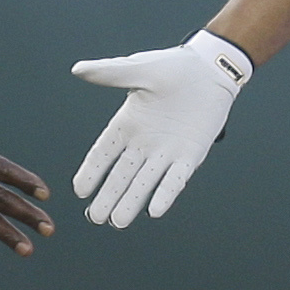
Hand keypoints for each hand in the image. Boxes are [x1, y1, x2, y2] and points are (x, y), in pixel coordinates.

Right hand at [70, 30, 250, 227]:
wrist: (210, 70)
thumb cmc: (173, 67)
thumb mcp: (140, 69)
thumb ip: (110, 73)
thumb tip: (78, 69)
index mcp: (127, 124)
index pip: (103, 153)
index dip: (91, 171)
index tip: (80, 190)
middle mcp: (144, 144)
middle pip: (121, 175)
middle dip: (108, 196)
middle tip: (95, 217)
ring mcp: (166, 152)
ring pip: (144, 182)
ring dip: (132, 202)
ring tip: (117, 222)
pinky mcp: (190, 156)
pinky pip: (175, 179)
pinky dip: (166, 194)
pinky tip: (156, 211)